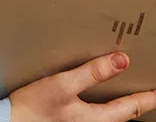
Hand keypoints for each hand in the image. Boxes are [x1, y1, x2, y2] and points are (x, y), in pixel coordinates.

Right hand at [10, 51, 155, 120]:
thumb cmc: (33, 108)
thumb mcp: (63, 85)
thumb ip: (92, 73)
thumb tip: (121, 61)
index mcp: (96, 119)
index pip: (131, 107)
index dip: (148, 98)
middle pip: (124, 115)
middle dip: (138, 102)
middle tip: (149, 91)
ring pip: (111, 116)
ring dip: (122, 104)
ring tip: (130, 92)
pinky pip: (97, 115)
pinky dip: (106, 106)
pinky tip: (99, 96)